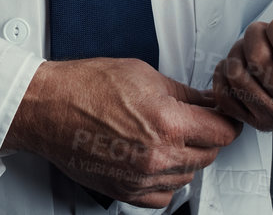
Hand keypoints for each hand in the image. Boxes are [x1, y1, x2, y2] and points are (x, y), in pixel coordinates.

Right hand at [3, 57, 241, 207]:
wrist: (47, 108)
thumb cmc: (85, 86)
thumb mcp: (143, 74)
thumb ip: (182, 94)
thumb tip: (206, 102)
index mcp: (168, 122)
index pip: (223, 132)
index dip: (225, 120)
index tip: (221, 117)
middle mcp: (158, 155)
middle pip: (209, 155)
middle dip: (204, 137)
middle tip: (189, 121)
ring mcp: (142, 178)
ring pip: (188, 176)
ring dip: (184, 159)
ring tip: (162, 137)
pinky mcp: (126, 191)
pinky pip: (164, 197)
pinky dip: (165, 181)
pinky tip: (153, 160)